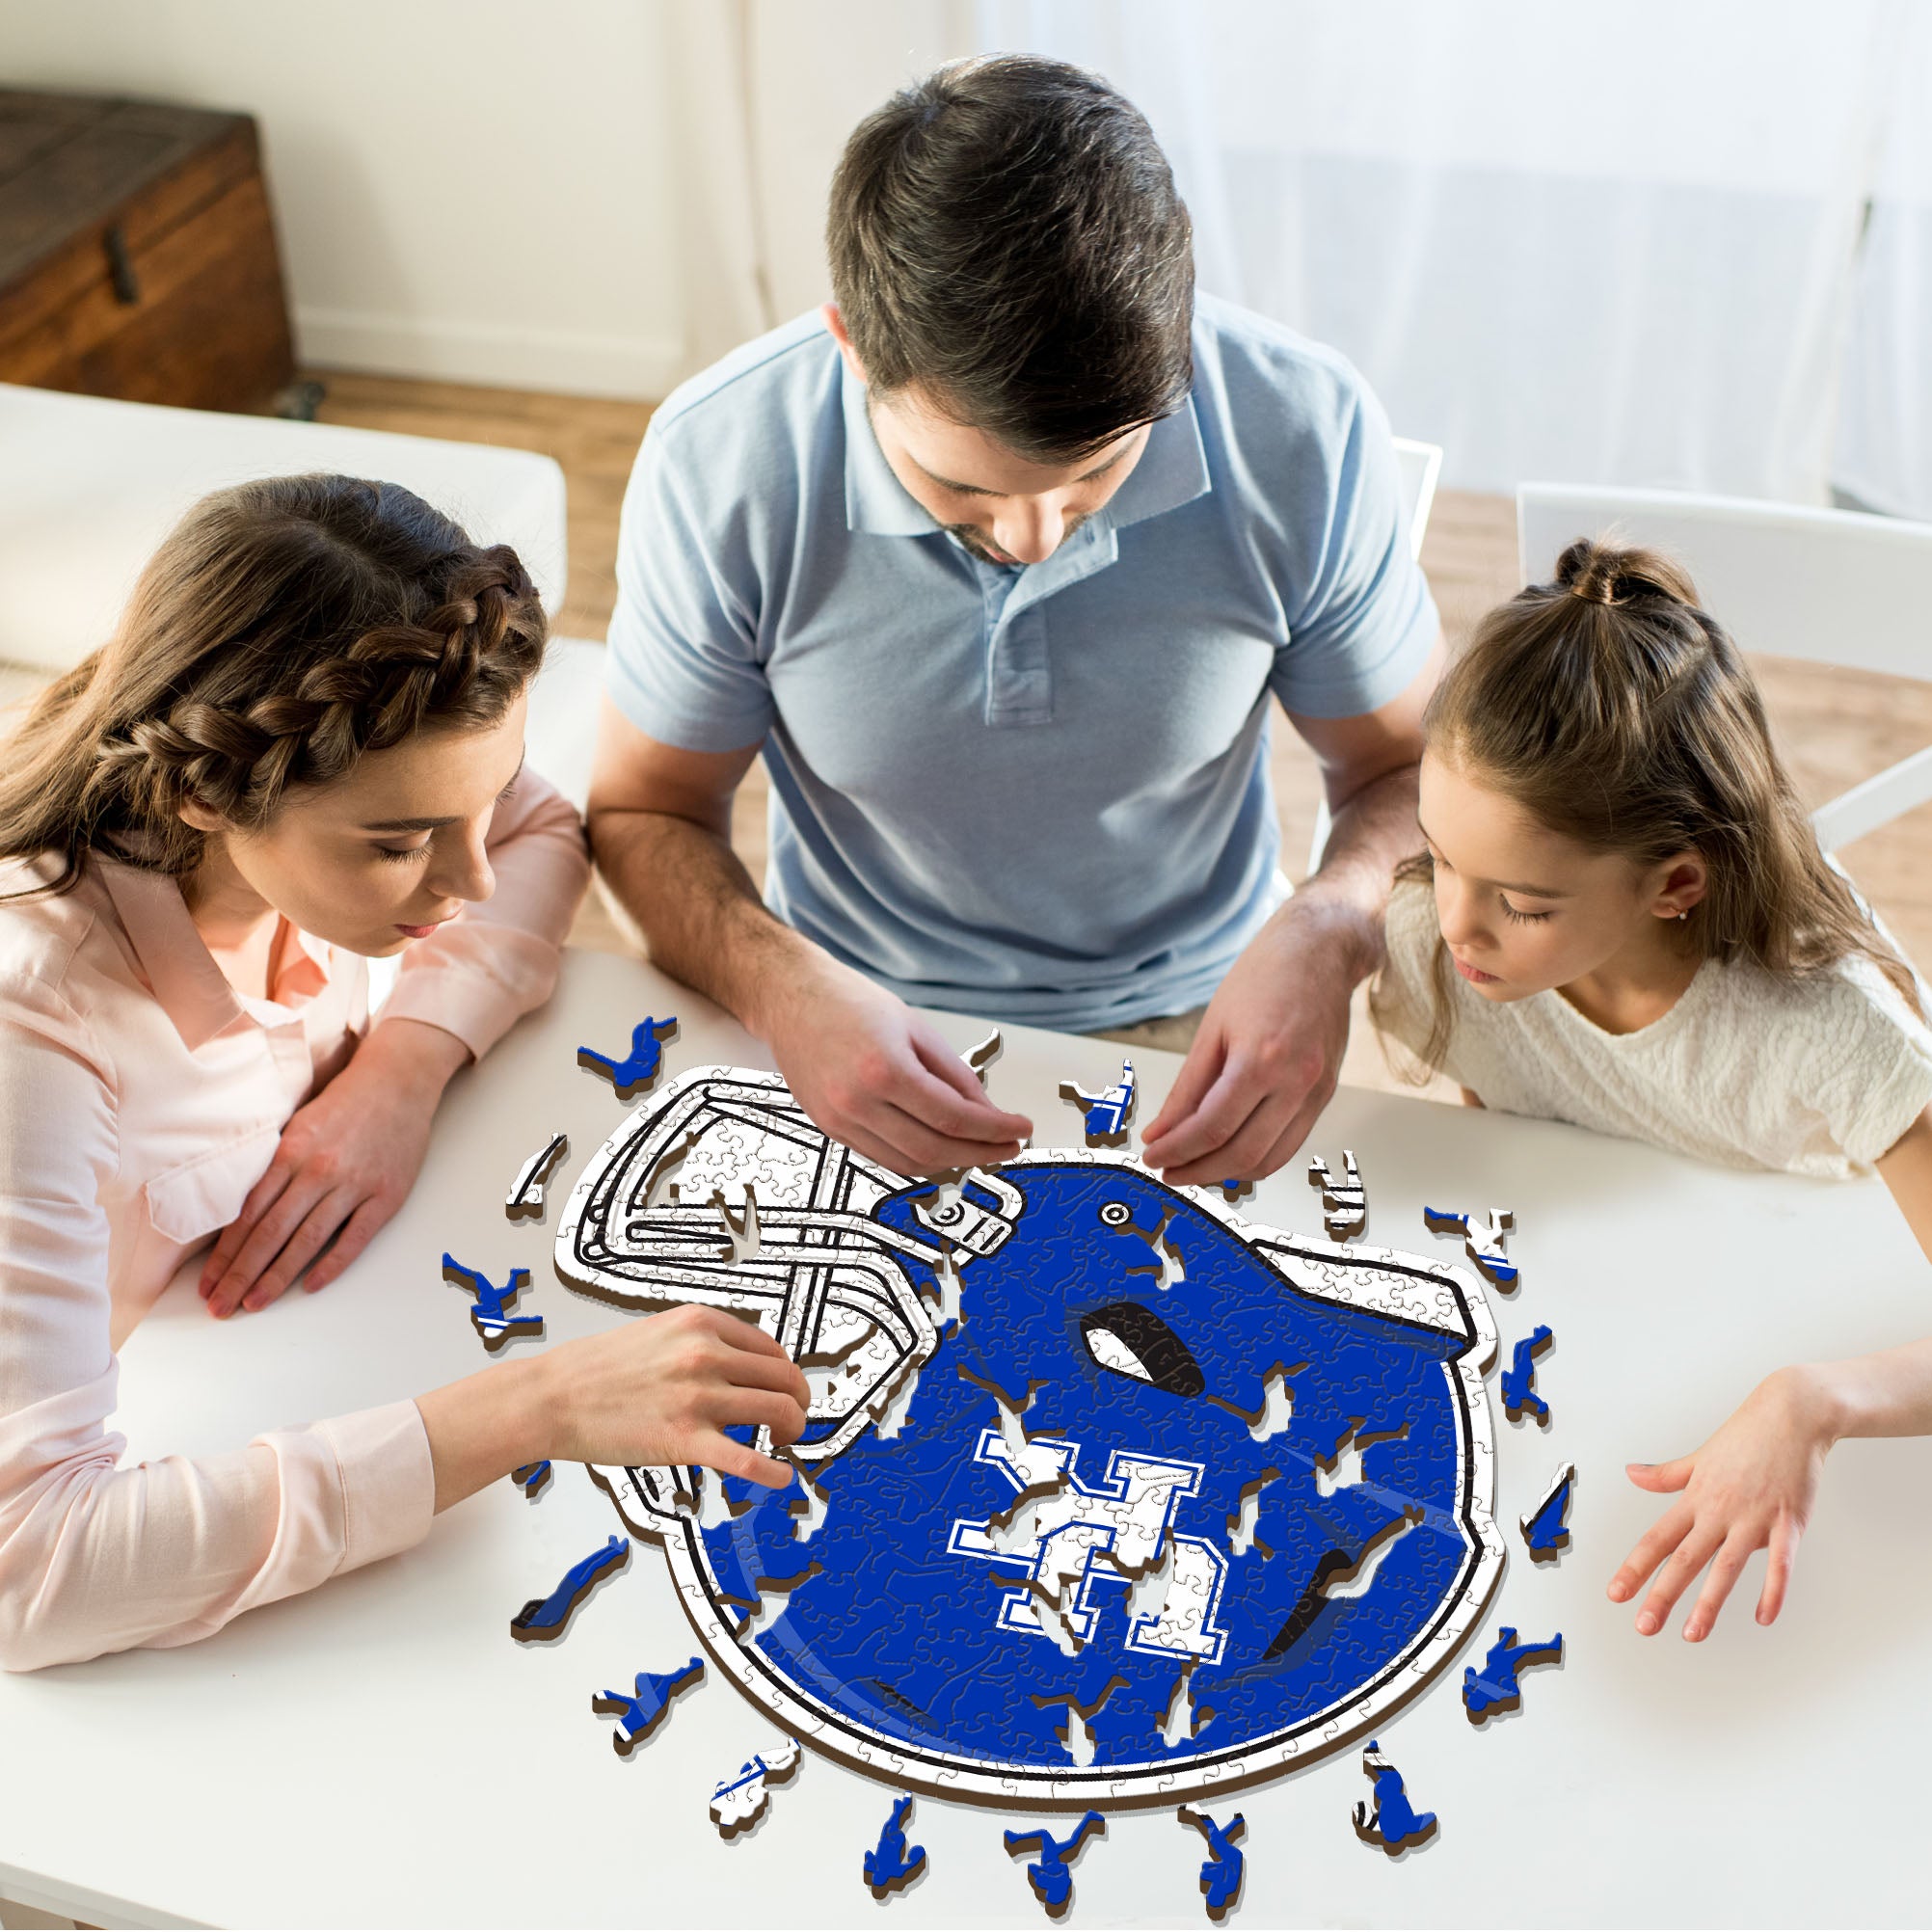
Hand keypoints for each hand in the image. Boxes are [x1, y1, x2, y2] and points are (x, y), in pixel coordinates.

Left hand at [200, 1018, 467, 1317]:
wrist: (397, 1081)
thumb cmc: (343, 1103)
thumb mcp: (297, 1125)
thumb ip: (273, 1166)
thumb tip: (240, 1213)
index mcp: (290, 1152)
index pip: (248, 1214)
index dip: (225, 1254)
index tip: (208, 1283)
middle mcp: (318, 1170)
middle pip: (270, 1234)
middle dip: (240, 1275)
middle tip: (220, 1307)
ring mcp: (354, 1184)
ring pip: (307, 1240)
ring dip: (276, 1277)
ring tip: (254, 1304)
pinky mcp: (386, 1195)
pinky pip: (354, 1238)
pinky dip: (331, 1264)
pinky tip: (309, 1286)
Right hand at [533, 1304, 811, 1487]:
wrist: (551, 1396)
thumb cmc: (595, 1369)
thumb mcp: (658, 1332)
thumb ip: (700, 1343)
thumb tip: (740, 1365)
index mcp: (700, 1323)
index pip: (771, 1348)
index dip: (786, 1373)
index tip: (786, 1389)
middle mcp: (705, 1354)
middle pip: (784, 1378)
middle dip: (798, 1402)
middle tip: (793, 1419)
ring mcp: (697, 1397)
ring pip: (778, 1411)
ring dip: (792, 1430)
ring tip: (783, 1442)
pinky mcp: (684, 1440)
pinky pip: (747, 1459)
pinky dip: (773, 1473)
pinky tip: (782, 1479)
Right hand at [760, 954, 1030, 1175]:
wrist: (791, 999)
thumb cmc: (848, 1002)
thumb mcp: (916, 1028)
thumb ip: (954, 1074)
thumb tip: (986, 1110)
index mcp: (884, 1070)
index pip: (955, 1118)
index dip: (995, 1130)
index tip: (1020, 1130)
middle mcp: (858, 1102)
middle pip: (935, 1149)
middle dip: (980, 1153)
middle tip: (1007, 1147)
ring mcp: (840, 1120)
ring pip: (909, 1163)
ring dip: (950, 1162)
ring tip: (978, 1149)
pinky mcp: (830, 1128)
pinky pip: (883, 1157)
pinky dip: (917, 1158)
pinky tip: (939, 1146)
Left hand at [1139, 896, 1369, 1184]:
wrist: (1321, 950)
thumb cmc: (1266, 975)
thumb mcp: (1212, 1027)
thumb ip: (1187, 1088)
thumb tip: (1162, 1131)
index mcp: (1261, 1058)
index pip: (1212, 1127)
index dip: (1176, 1150)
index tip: (1152, 1156)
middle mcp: (1296, 1080)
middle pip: (1242, 1153)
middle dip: (1197, 1171)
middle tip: (1168, 1170)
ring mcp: (1316, 1091)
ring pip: (1270, 1159)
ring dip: (1227, 1174)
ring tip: (1195, 1168)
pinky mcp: (1326, 1094)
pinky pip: (1291, 1144)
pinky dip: (1258, 1159)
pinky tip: (1230, 1154)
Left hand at [1608, 1366, 1837, 1640]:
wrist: (1792, 1415)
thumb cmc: (1746, 1435)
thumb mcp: (1699, 1457)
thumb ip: (1666, 1474)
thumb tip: (1632, 1474)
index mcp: (1695, 1498)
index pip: (1657, 1539)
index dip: (1635, 1568)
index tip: (1616, 1593)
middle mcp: (1719, 1510)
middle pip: (1685, 1559)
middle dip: (1662, 1594)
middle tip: (1644, 1626)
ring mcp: (1754, 1517)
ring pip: (1726, 1566)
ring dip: (1709, 1602)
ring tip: (1692, 1633)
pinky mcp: (1789, 1521)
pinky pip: (1781, 1562)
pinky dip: (1773, 1590)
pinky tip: (1764, 1616)